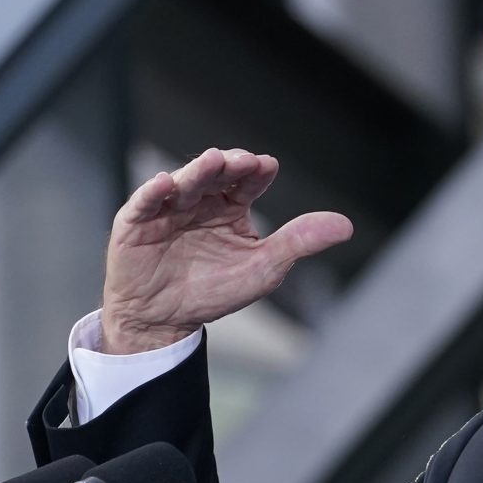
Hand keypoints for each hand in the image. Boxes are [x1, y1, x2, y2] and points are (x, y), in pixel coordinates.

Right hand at [100, 147, 352, 353]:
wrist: (163, 321)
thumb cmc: (212, 291)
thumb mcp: (263, 268)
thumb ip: (299, 242)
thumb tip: (346, 225)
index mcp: (230, 207)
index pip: (247, 180)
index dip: (257, 171)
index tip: (268, 166)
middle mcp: (200, 201)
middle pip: (216, 174)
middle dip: (229, 164)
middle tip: (243, 161)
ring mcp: (168, 208)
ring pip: (184, 182)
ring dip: (197, 171)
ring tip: (212, 161)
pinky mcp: (136, 222)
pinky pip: (144, 202)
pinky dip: (153, 191)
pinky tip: (165, 184)